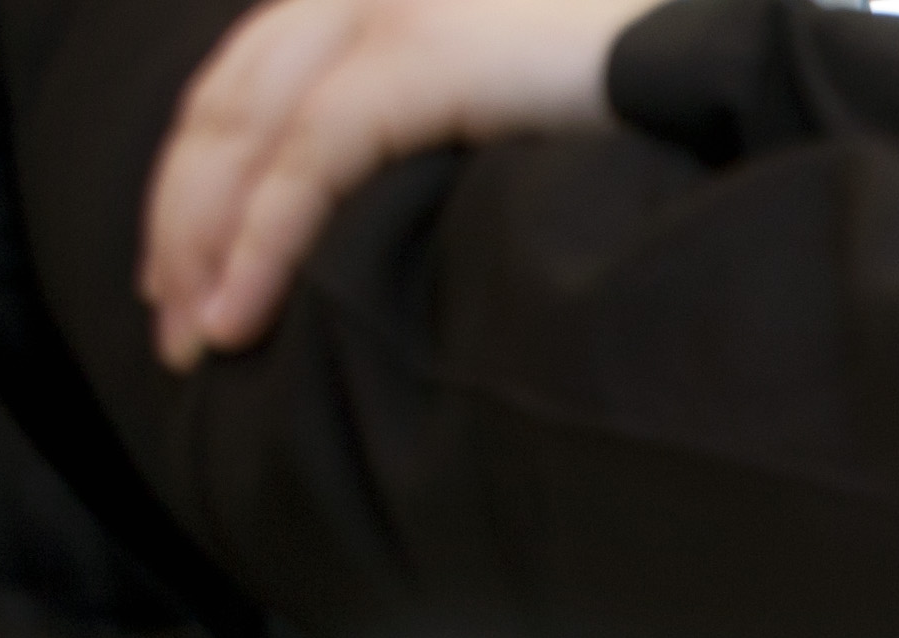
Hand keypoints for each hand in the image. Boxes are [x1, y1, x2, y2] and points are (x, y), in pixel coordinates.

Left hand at [143, 0, 652, 368]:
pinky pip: (304, 162)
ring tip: (197, 343)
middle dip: (183, 223)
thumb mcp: (505, 117)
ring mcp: (387, 9)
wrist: (724, 75)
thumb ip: (431, 135)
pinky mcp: (417, 55)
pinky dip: (258, 245)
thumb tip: (374, 226)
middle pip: (226, 106)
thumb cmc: (640, 119)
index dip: (200, 177)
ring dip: (206, 246)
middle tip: (174, 326)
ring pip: (245, 136)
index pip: (250, 80)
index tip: (186, 270)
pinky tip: (238, 316)